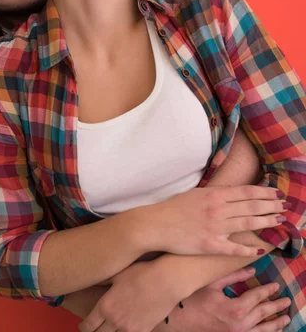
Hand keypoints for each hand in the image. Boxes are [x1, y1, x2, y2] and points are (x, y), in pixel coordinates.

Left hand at [78, 260, 174, 331]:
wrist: (166, 280)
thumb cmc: (141, 272)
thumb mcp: (118, 273)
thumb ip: (103, 280)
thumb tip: (91, 280)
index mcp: (106, 306)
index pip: (88, 325)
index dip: (83, 326)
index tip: (83, 325)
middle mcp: (115, 320)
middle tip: (94, 328)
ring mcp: (129, 328)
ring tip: (109, 328)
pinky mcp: (143, 331)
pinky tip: (123, 329)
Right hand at [142, 185, 286, 256]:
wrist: (156, 224)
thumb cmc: (174, 208)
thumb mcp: (196, 194)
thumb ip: (215, 193)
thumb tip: (232, 192)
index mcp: (214, 195)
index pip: (246, 192)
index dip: (264, 193)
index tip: (277, 194)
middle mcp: (217, 209)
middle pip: (251, 206)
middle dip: (270, 206)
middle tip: (285, 207)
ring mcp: (215, 227)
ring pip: (247, 224)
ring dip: (266, 222)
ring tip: (279, 221)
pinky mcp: (210, 245)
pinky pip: (234, 248)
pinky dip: (249, 249)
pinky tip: (262, 249)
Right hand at [163, 267, 290, 331]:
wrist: (180, 322)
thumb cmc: (193, 300)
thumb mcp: (212, 283)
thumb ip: (233, 275)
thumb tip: (251, 269)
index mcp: (235, 308)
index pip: (257, 297)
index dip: (267, 290)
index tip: (276, 285)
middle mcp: (240, 324)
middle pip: (263, 314)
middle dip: (276, 307)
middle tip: (286, 300)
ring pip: (262, 330)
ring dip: (275, 323)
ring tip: (285, 318)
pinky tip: (271, 331)